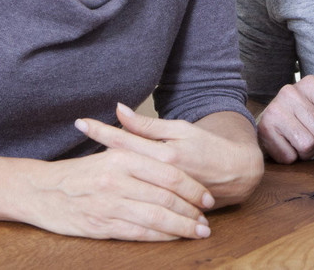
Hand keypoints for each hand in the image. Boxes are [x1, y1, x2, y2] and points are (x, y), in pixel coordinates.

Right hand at [18, 117, 214, 240]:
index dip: (192, 188)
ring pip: (156, 217)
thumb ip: (138, 153)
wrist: (39, 190)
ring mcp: (110, 204)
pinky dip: (161, 236)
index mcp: (123, 158)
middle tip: (207, 218)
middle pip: (166, 197)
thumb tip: (170, 155)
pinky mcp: (102, 225)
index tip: (206, 197)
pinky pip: (139, 233)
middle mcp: (117, 180)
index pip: (169, 174)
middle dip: (192, 210)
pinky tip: (174, 238)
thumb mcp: (108, 154)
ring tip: (198, 231)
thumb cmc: (79, 173)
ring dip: (182, 227)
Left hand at [76, 104, 261, 208]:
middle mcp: (160, 174)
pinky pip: (140, 196)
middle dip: (98, 148)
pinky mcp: (165, 204)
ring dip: (106, 172)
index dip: (102, 131)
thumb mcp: (181, 130)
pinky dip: (124, 189)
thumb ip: (149, 125)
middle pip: (121, 162)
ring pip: (128, 181)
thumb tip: (120, 110)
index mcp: (165, 154)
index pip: (126, 140)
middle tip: (77, 133)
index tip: (80, 122)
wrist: (236, 173)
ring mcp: (162, 191)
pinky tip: (108, 186)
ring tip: (85, 165)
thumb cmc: (208, 146)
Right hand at [255, 75, 313, 162]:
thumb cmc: (303, 119)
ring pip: (307, 145)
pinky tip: (286, 145)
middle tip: (313, 142)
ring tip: (299, 143)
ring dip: (306, 154)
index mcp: (311, 83)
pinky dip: (291, 157)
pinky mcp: (264, 128)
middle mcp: (290, 92)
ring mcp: (275, 109)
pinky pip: (289, 156)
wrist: (271, 122)